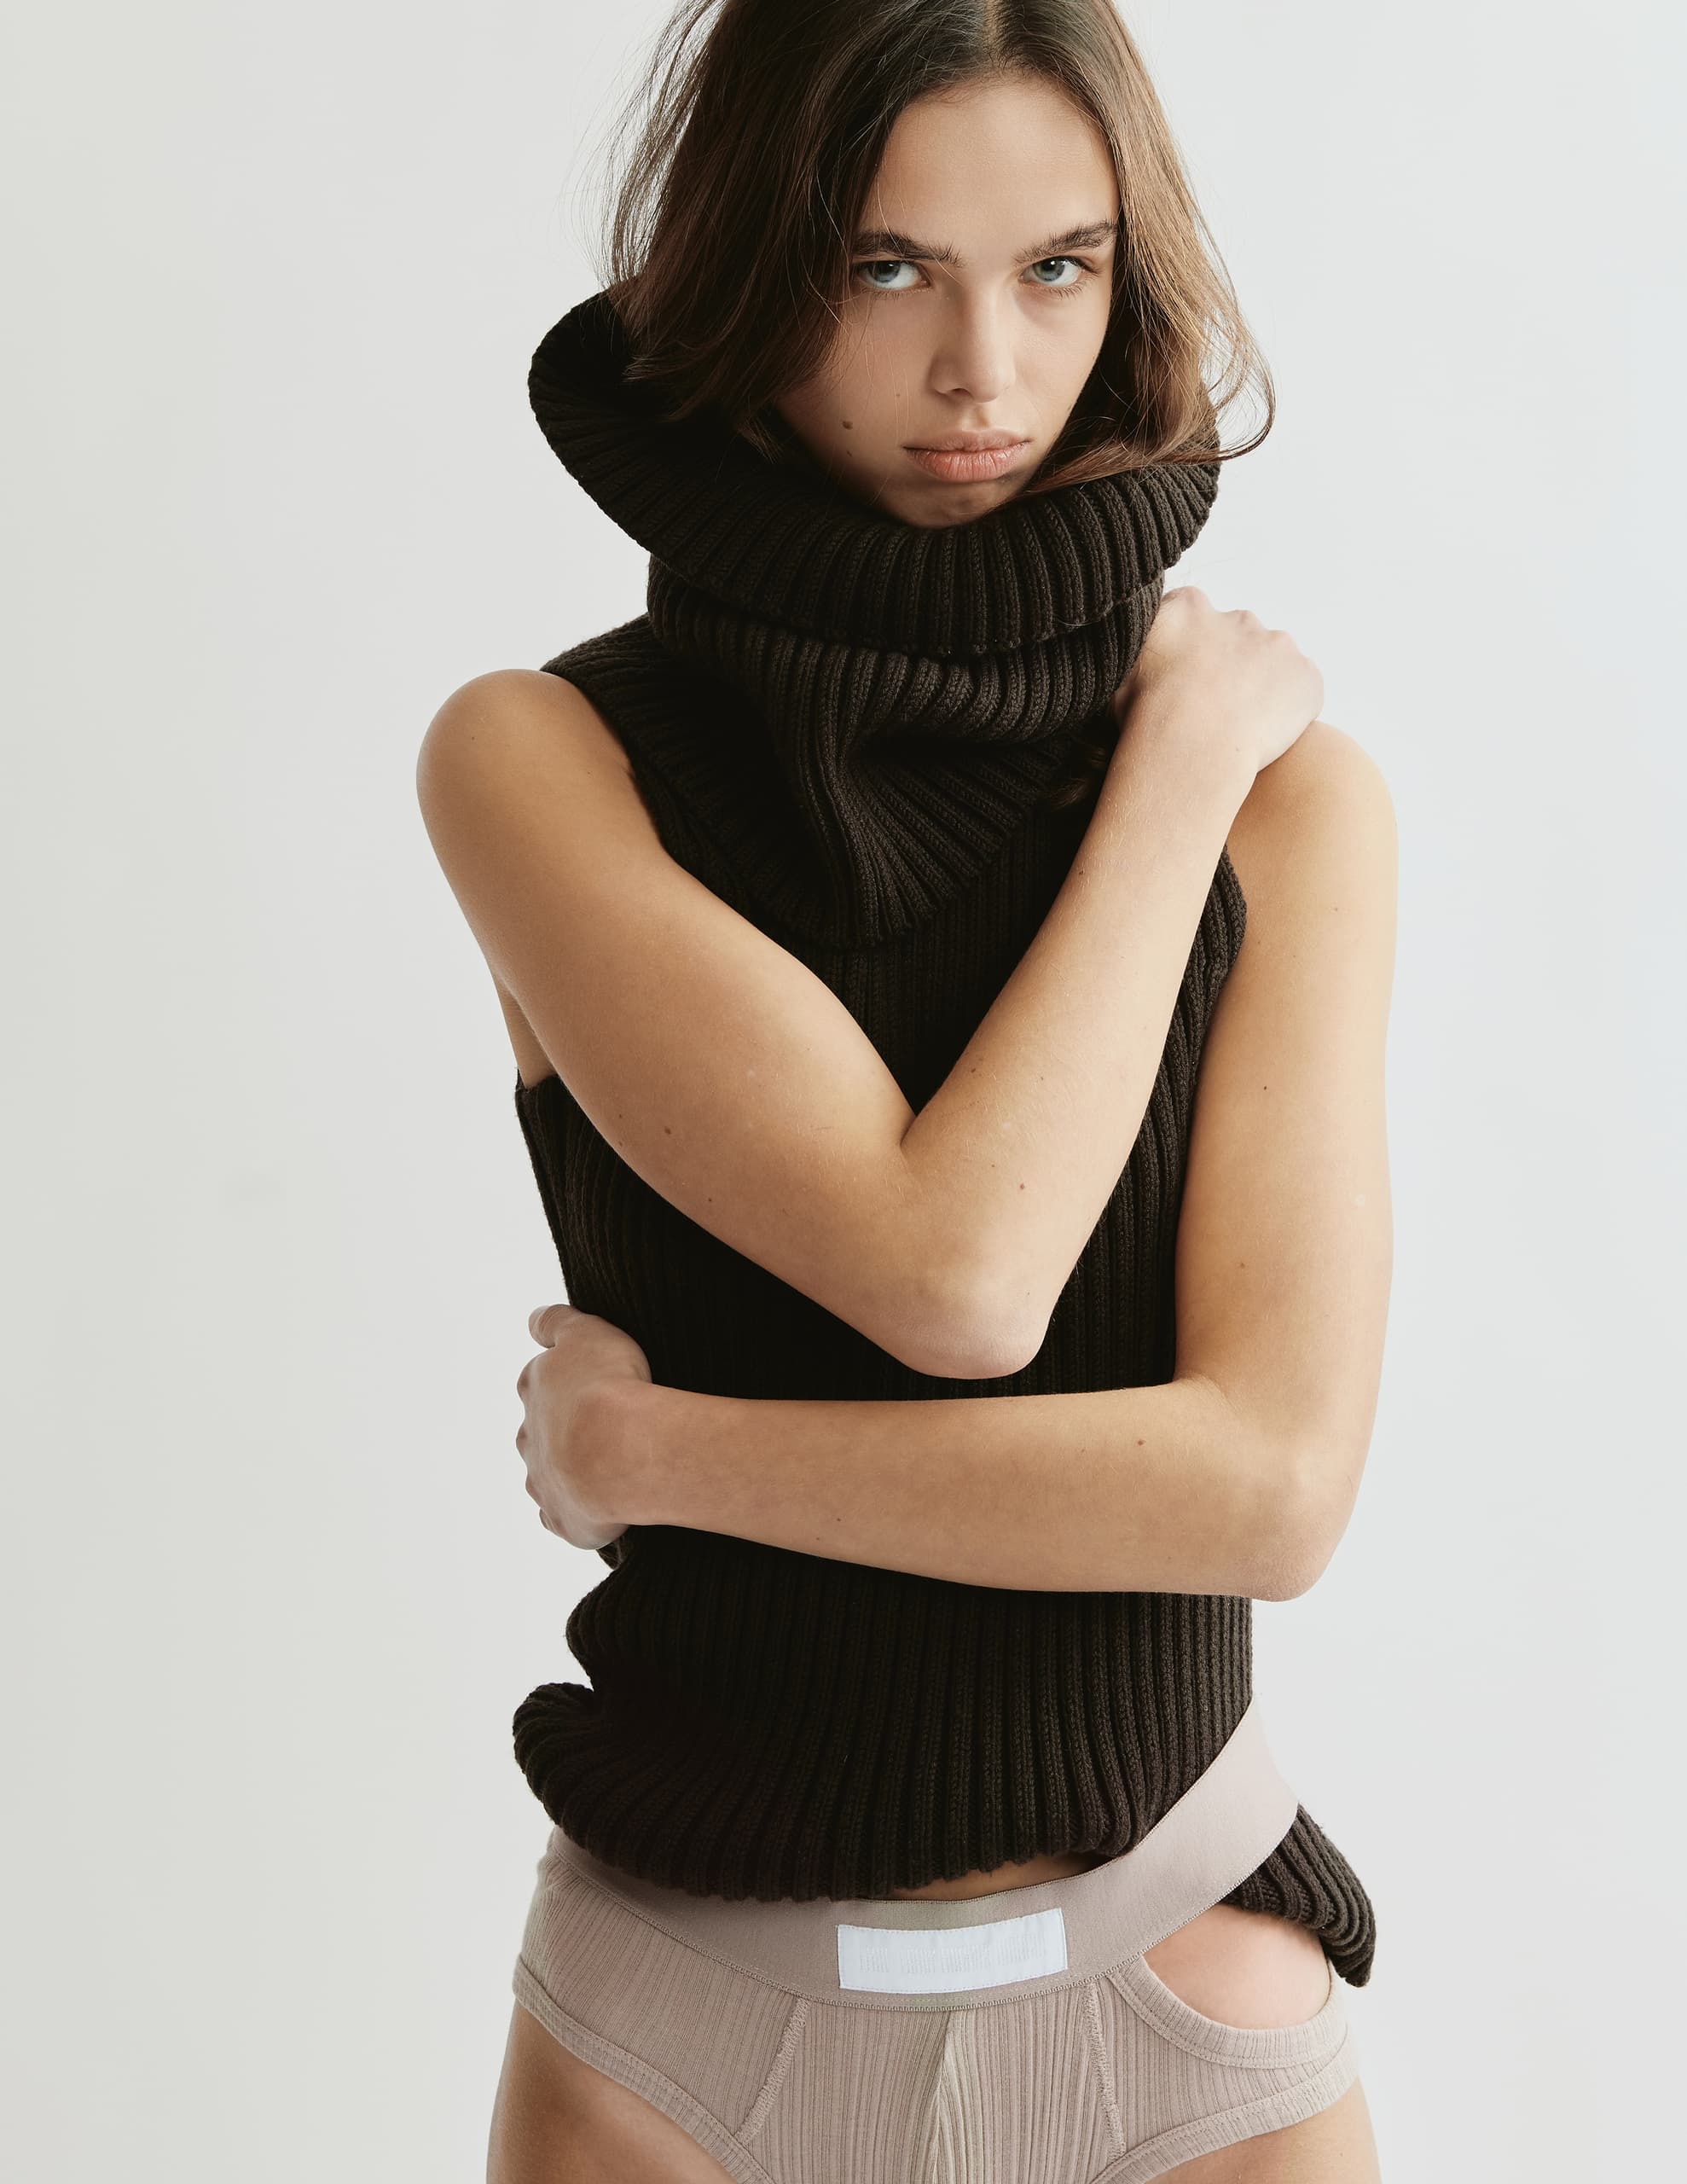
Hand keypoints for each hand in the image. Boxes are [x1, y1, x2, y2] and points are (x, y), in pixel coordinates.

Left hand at [515, 1302, 651, 1550]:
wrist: (620, 1450)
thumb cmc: (608, 1386)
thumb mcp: (586, 1333)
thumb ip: (557, 1323)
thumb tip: (533, 1321)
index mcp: (535, 1388)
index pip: (537, 1380)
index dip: (563, 1381)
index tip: (587, 1384)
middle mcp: (531, 1436)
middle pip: (538, 1431)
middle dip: (561, 1430)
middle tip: (601, 1428)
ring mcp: (543, 1481)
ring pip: (545, 1476)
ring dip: (566, 1472)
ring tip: (604, 1469)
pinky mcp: (563, 1519)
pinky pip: (563, 1518)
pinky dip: (575, 1514)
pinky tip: (596, 1509)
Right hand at [1110, 585, 1323, 779]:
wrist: (1191, 747)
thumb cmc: (1146, 717)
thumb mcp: (1119, 675)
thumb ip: (1139, 657)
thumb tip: (1139, 661)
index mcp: (1187, 608)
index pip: (1192, 618)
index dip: (1188, 653)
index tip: (1182, 683)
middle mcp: (1236, 616)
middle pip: (1237, 637)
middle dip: (1228, 668)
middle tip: (1212, 710)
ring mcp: (1277, 644)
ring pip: (1272, 663)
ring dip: (1261, 687)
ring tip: (1239, 728)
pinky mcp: (1305, 676)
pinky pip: (1301, 691)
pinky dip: (1289, 711)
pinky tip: (1264, 737)